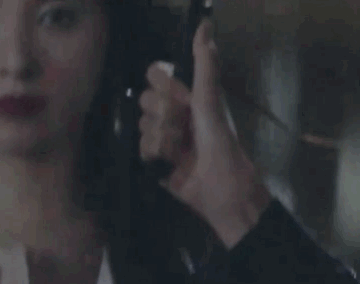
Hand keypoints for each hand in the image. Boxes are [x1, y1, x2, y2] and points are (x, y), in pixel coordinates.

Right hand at [138, 20, 270, 248]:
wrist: (220, 185)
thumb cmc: (220, 139)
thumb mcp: (210, 99)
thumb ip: (205, 63)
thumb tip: (205, 23)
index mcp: (186, 96)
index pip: (155, 76)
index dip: (159, 83)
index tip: (173, 94)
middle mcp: (171, 114)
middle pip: (144, 100)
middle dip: (162, 113)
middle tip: (182, 125)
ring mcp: (161, 136)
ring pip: (141, 125)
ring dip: (162, 137)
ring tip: (180, 148)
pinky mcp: (153, 160)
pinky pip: (140, 147)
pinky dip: (155, 154)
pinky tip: (169, 162)